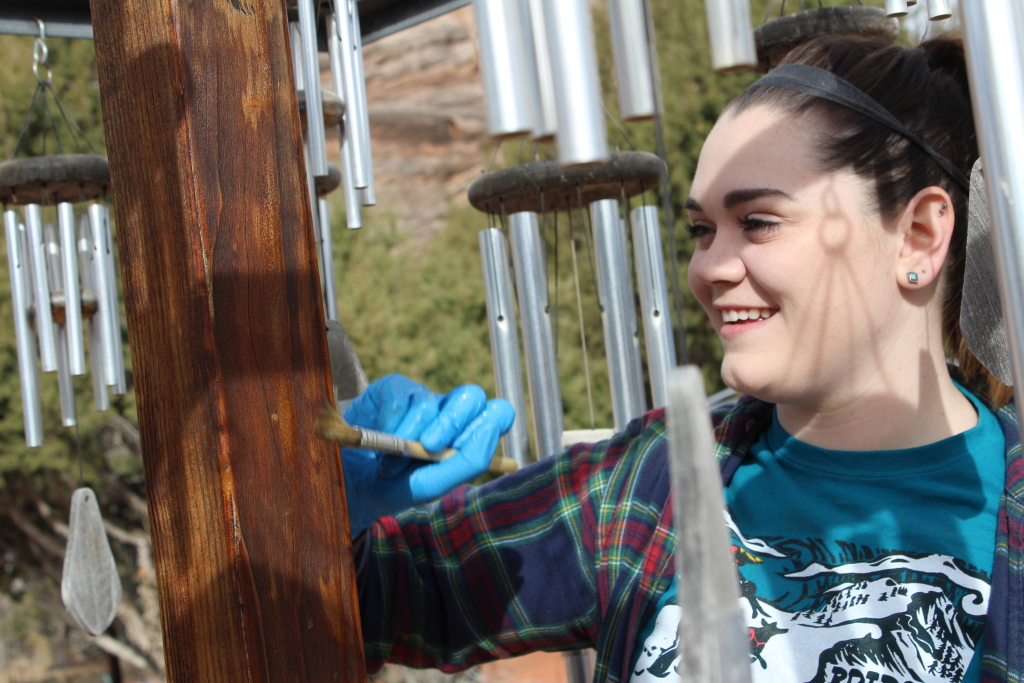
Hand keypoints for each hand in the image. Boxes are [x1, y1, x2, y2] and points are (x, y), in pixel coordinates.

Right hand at [341, 373, 514, 536]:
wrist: (351, 487)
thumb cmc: (397, 487)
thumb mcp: (433, 485)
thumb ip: (468, 462)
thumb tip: (489, 429)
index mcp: (467, 435)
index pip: (498, 414)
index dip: (488, 424)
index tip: (462, 447)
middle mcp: (448, 412)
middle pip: (472, 396)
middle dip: (451, 423)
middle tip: (429, 446)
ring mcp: (420, 399)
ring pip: (428, 403)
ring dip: (408, 437)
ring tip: (391, 464)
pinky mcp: (391, 390)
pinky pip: (397, 400)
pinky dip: (388, 427)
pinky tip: (378, 442)